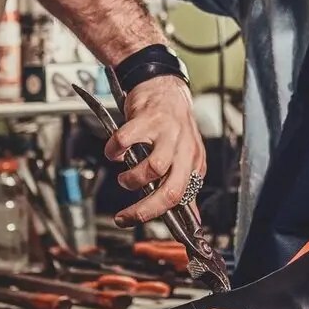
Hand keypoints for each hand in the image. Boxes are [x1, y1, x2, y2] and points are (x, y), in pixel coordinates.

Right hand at [108, 75, 206, 225]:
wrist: (165, 88)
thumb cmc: (173, 126)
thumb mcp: (185, 158)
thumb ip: (186, 189)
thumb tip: (191, 219)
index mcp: (194, 162)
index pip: (181, 198)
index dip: (158, 214)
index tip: (137, 221)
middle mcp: (184, 149)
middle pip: (171, 190)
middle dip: (145, 209)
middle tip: (125, 216)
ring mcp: (167, 133)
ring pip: (154, 168)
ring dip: (133, 180)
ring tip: (125, 179)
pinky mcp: (147, 119)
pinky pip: (126, 141)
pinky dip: (114, 151)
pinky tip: (114, 152)